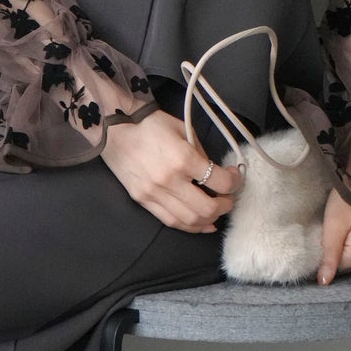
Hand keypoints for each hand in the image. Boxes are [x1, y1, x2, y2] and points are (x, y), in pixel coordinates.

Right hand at [101, 109, 242, 232]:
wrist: (115, 129)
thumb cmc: (150, 124)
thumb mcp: (183, 129)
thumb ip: (200, 152)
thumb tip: (214, 171)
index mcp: (183, 158)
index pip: (219, 182)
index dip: (234, 182)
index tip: (235, 177)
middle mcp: (170, 180)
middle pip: (208, 208)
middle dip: (225, 206)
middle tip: (228, 199)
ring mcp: (155, 194)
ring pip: (190, 220)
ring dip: (210, 220)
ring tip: (216, 212)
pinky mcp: (143, 201)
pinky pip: (171, 221)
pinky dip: (190, 226)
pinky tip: (200, 223)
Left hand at [317, 188, 350, 283]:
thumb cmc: (346, 202)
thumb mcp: (333, 227)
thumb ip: (329, 257)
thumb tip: (323, 283)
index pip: (337, 269)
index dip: (328, 254)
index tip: (327, 237)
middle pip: (348, 267)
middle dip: (339, 253)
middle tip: (338, 232)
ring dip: (348, 252)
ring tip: (347, 232)